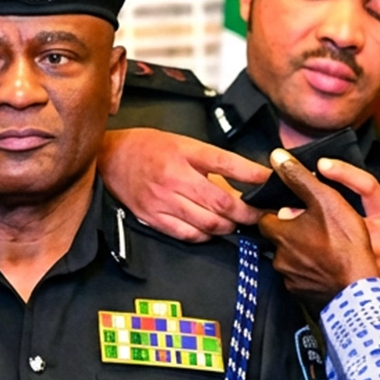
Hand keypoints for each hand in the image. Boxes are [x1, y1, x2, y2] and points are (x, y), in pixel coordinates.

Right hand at [101, 128, 270, 240]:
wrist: (109, 158)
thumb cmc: (148, 148)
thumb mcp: (184, 143)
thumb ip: (213, 162)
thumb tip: (245, 179)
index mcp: (185, 154)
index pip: (227, 165)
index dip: (254, 177)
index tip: (270, 183)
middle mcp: (175, 178)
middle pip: (222, 203)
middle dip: (246, 213)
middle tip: (259, 215)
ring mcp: (163, 201)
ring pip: (208, 223)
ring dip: (228, 226)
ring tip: (236, 223)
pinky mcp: (153, 218)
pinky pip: (187, 234)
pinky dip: (205, 236)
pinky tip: (211, 231)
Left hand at [254, 151, 379, 306]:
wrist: (359, 288)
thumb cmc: (346, 245)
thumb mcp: (326, 200)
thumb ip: (300, 177)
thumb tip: (278, 158)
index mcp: (280, 234)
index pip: (266, 217)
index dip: (279, 210)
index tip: (293, 207)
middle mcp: (279, 258)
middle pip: (279, 238)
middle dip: (293, 231)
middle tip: (315, 226)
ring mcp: (290, 278)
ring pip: (290, 258)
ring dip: (302, 251)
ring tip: (325, 245)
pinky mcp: (302, 294)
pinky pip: (301, 277)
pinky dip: (311, 270)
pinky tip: (328, 264)